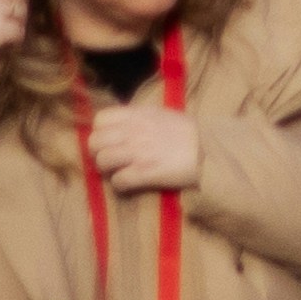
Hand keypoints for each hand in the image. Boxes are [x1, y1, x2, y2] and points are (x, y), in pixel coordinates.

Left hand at [87, 97, 202, 196]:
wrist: (206, 150)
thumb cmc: (185, 132)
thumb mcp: (160, 114)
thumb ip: (138, 117)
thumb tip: (119, 124)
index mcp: (137, 115)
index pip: (100, 119)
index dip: (100, 132)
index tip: (108, 141)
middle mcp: (133, 132)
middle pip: (94, 142)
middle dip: (98, 152)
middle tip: (110, 159)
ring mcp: (138, 153)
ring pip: (102, 161)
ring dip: (107, 170)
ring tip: (118, 172)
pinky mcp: (145, 173)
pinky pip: (118, 181)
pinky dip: (120, 185)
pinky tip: (128, 183)